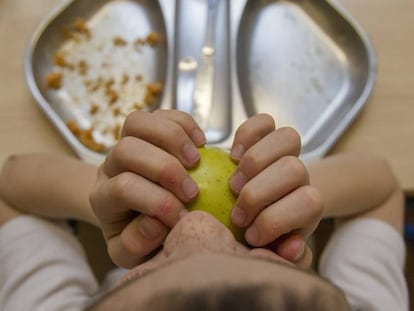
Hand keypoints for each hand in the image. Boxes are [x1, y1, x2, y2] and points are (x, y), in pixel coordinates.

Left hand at [89, 110, 205, 267]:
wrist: (132, 213)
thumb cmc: (137, 234)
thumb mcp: (132, 252)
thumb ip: (137, 244)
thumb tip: (154, 222)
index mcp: (103, 198)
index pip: (123, 188)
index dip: (157, 202)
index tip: (183, 219)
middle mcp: (110, 166)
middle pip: (126, 149)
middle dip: (164, 168)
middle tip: (192, 191)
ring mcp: (127, 143)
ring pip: (137, 122)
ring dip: (172, 138)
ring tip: (197, 159)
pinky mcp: (147, 131)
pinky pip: (161, 113)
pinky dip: (183, 123)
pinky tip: (201, 143)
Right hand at [229, 114, 323, 267]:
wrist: (261, 205)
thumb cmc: (263, 231)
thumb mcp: (273, 249)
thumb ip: (285, 254)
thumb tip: (292, 246)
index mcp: (308, 204)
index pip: (310, 202)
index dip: (276, 220)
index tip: (251, 235)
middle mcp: (300, 175)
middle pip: (294, 169)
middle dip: (258, 194)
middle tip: (237, 214)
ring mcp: (285, 152)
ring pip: (287, 138)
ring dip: (253, 162)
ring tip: (233, 185)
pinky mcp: (266, 135)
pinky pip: (264, 122)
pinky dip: (246, 134)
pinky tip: (233, 155)